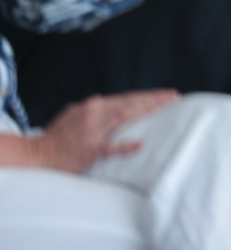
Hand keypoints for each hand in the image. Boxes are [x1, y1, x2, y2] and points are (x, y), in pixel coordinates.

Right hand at [31, 90, 178, 172]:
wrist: (37, 155)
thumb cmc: (58, 138)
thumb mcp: (76, 115)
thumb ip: (97, 112)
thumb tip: (117, 108)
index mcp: (93, 106)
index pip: (126, 98)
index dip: (147, 96)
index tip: (166, 95)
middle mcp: (94, 113)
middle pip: (130, 104)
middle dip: (154, 100)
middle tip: (174, 97)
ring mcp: (92, 131)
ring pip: (125, 117)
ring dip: (147, 110)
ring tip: (166, 107)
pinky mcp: (89, 149)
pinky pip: (110, 147)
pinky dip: (124, 146)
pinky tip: (139, 144)